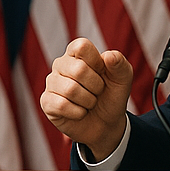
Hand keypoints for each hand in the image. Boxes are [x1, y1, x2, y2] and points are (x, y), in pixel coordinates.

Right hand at [40, 38, 132, 161]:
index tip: (102, 73)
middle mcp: (61, 64)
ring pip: (70, 90)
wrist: (106, 124)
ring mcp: (51, 83)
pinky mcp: (46, 102)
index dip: (97, 63)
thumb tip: (109, 56)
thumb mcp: (122, 79)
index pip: (81, 46)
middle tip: (98, 92)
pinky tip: (80, 112)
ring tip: (90, 102)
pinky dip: (78, 113)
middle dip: (96, 86)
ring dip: (89, 101)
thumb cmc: (112, 96)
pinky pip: (61, 106)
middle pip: (78, 70)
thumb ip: (120, 64)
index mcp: (77, 52)